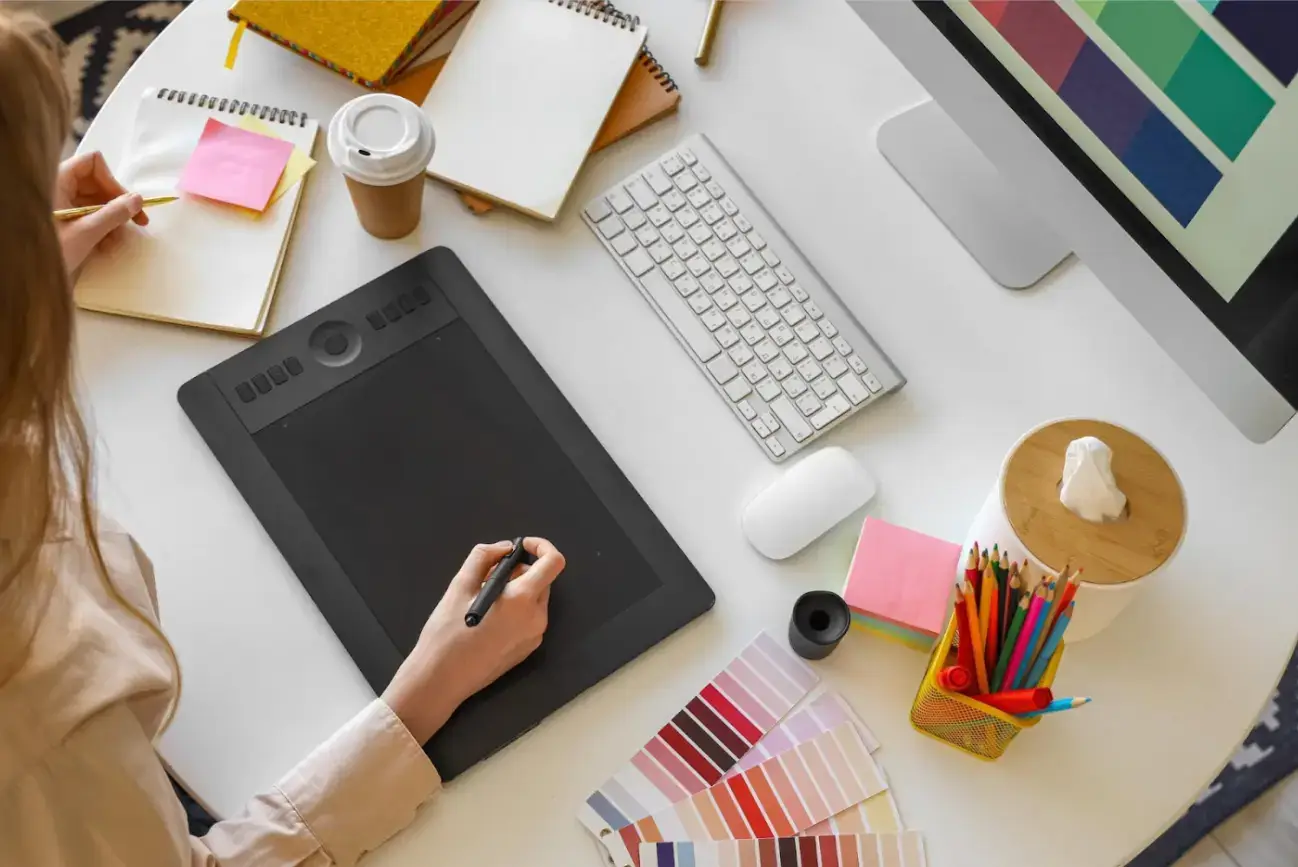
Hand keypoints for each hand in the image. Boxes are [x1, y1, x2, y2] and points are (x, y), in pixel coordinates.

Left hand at [54, 151, 147, 273]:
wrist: (26, 273)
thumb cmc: (51, 250)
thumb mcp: (86, 232)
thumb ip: (114, 214)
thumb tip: (137, 200)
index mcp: (58, 181)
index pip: (92, 163)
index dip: (112, 181)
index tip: (126, 203)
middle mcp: (59, 187)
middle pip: (97, 183)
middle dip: (117, 204)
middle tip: (137, 222)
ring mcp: (61, 203)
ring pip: (96, 201)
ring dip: (112, 220)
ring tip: (115, 242)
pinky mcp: (63, 218)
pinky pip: (89, 215)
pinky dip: (101, 228)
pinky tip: (104, 246)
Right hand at [382, 538, 564, 744]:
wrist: (442, 679)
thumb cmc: (448, 632)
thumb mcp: (460, 585)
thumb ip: (484, 557)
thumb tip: (503, 548)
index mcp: (523, 600)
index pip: (554, 562)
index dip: (541, 546)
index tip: (522, 545)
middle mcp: (536, 618)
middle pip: (542, 581)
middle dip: (519, 571)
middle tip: (487, 576)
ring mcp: (534, 636)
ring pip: (534, 600)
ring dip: (516, 591)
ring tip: (484, 601)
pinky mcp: (527, 650)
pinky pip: (529, 619)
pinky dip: (515, 610)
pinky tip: (488, 620)